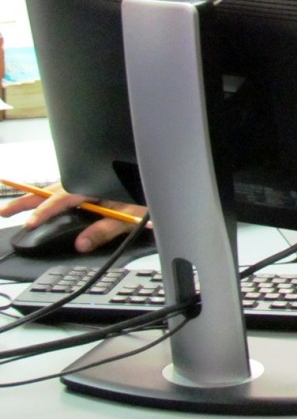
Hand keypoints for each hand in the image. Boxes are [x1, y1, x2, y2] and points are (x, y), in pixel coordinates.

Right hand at [0, 183, 146, 252]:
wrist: (159, 173)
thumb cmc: (146, 192)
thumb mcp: (129, 215)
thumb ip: (105, 230)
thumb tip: (81, 245)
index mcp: (94, 184)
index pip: (62, 198)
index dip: (45, 211)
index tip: (30, 222)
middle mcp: (88, 179)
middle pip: (51, 190)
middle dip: (27, 201)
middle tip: (5, 212)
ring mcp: (90, 179)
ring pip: (57, 188)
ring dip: (36, 197)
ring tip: (15, 209)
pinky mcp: (93, 182)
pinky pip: (68, 187)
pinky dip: (52, 195)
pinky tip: (45, 204)